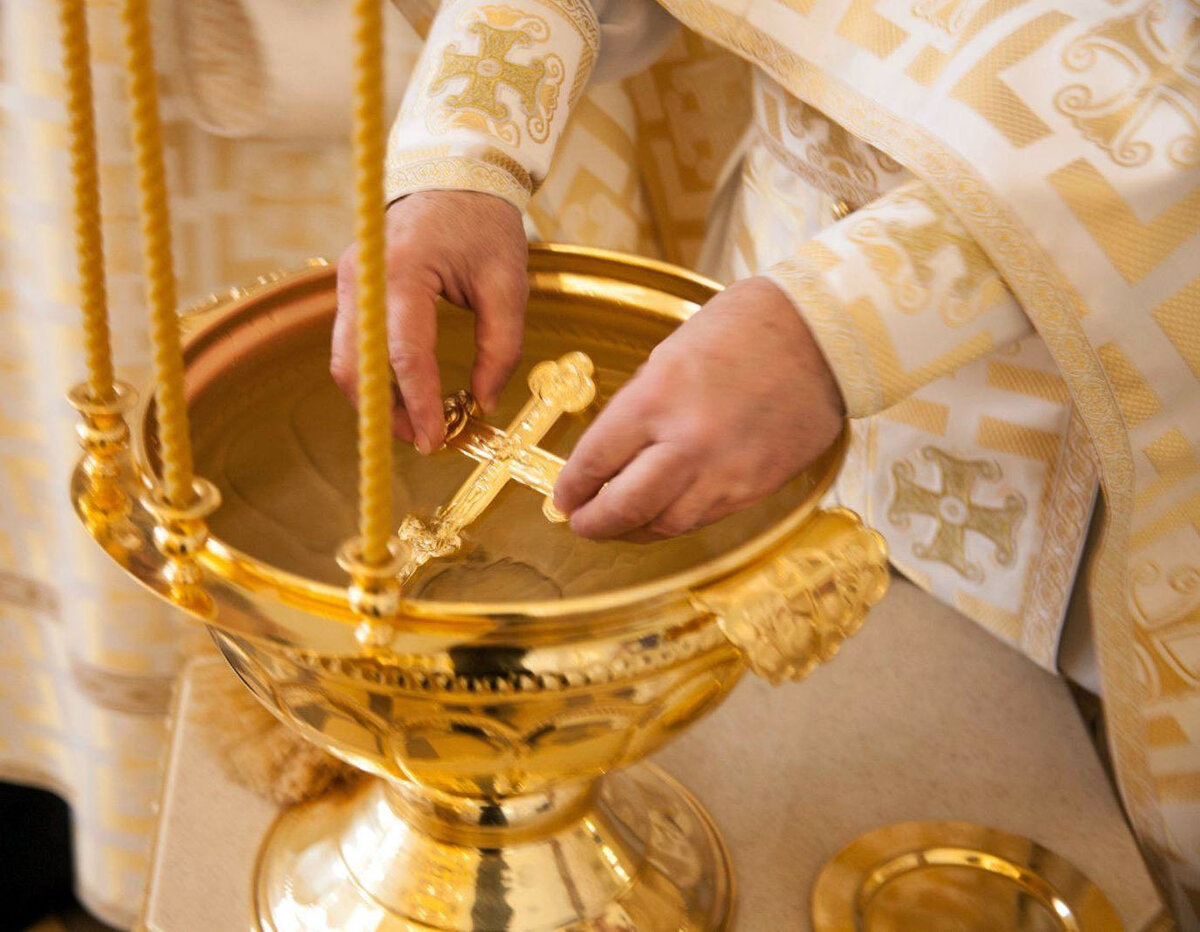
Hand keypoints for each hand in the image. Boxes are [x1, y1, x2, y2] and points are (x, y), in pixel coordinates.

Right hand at [332, 191, 527, 452]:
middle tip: (424, 441)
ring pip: (346, 358)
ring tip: (416, 424)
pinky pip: (352, 343)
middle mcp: (363, 276)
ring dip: (376, 399)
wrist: (454, 175)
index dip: (418, 403)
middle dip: (386, 411)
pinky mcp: (352, 287)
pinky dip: (373, 375)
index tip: (435, 441)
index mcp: (403, 269)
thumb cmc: (485, 224)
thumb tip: (484, 402)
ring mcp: (349, 280)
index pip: (404, 353)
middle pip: (357, 363)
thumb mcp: (508, 284)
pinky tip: (404, 395)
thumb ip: (500, 348)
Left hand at [553, 277, 843, 541]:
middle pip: (624, 506)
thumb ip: (641, 404)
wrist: (825, 334)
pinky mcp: (754, 488)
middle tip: (580, 523)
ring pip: (664, 524)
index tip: (563, 497)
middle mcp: (686, 443)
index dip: (572, 486)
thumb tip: (615, 450)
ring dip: (633, 531)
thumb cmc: (746, 327)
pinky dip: (674, 523)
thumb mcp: (671, 354)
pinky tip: (663, 517)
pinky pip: (703, 519)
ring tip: (619, 527)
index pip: (596, 459)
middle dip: (593, 522)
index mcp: (656, 398)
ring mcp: (723, 471)